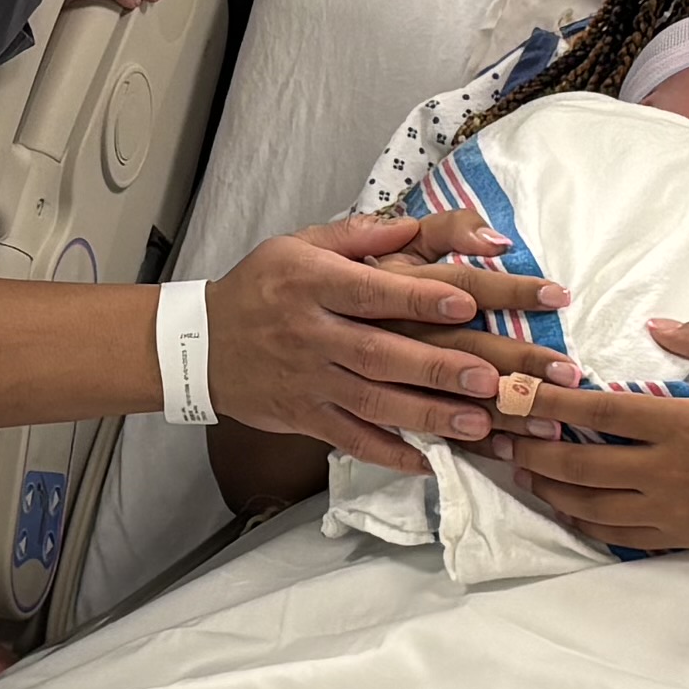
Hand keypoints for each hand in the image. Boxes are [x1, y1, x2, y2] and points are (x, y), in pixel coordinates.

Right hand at [207, 213, 563, 473]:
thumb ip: (358, 236)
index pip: (372, 292)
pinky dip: (390, 455)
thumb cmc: (260, 287)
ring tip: (478, 425)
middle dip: (437, 368)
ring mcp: (309, 382)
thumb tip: (414, 225)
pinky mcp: (305, 418)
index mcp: (313, 284)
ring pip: (374, 403)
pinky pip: (351, 440)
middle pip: (380, 355)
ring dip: (428, 415)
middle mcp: (312, 335)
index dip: (419, 299)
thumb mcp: (298, 244)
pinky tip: (431, 463)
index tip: (468, 303)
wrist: (198, 344)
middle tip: (490, 378)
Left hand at [485, 319, 688, 557]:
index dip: (550, 405)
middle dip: (532, 450)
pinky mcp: (677, 536)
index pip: (600, 414)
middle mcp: (667, 472)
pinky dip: (582, 523)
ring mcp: (669, 510)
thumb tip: (658, 326)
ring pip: (591, 506)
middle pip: (580, 466)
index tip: (515, 394)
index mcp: (683, 425)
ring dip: (549, 488)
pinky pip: (616, 536)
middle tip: (500, 436)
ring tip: (521, 469)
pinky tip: (564, 508)